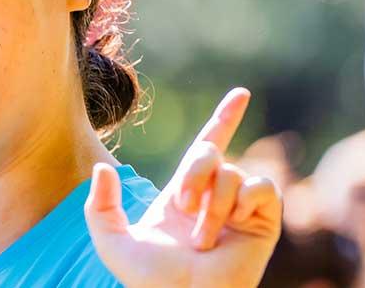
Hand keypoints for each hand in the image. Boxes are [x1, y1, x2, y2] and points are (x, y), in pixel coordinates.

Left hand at [84, 88, 282, 287]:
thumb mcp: (110, 241)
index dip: (224, 120)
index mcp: (184, 195)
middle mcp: (215, 197)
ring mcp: (241, 210)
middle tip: (182, 206)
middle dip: (194, 172)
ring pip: (232, 173)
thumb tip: (103, 169)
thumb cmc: (149, 280)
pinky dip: (243, 201)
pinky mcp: (264, 223)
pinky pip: (261, 188)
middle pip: (210, 152)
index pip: (206, 147)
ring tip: (202, 239)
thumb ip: (100, 205)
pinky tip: (230, 226)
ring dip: (212, 204)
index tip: (241, 95)